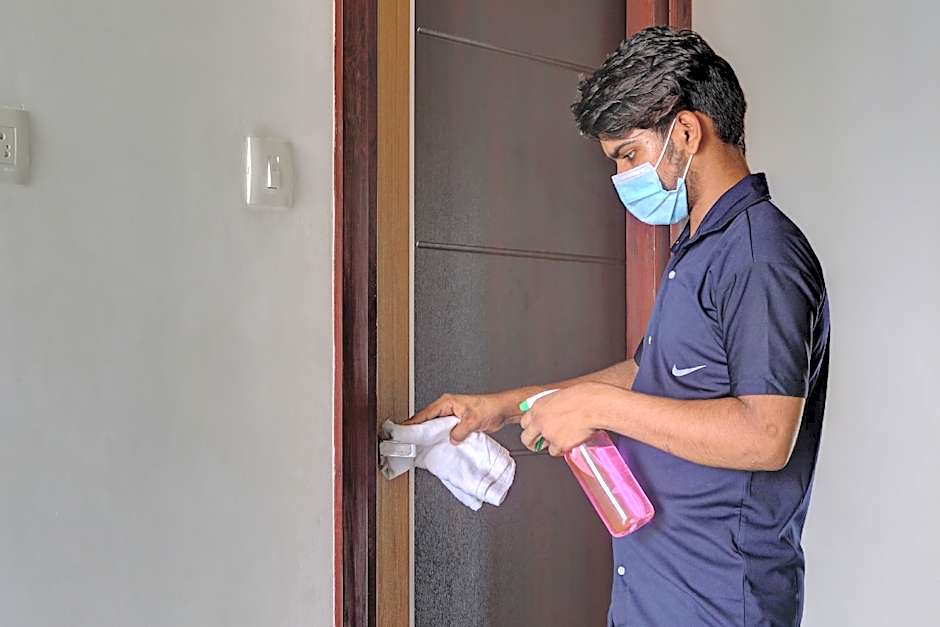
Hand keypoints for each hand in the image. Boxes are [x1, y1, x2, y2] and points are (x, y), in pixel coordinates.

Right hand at [401, 392, 515, 443]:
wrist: (501, 410)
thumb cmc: (489, 408)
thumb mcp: (473, 421)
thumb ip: (460, 431)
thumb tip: (451, 439)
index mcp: (447, 402)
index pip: (425, 413)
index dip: (413, 423)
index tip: (404, 431)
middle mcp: (447, 408)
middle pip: (427, 420)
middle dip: (419, 431)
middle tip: (410, 442)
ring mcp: (452, 416)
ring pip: (435, 427)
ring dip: (430, 436)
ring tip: (421, 446)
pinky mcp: (457, 424)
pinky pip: (444, 432)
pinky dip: (440, 439)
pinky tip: (438, 446)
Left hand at [519, 382, 612, 455]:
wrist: (594, 405)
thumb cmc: (583, 397)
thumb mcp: (559, 396)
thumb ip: (549, 407)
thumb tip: (547, 412)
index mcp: (538, 407)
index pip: (524, 422)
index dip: (531, 427)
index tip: (534, 430)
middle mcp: (540, 421)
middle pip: (526, 438)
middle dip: (532, 442)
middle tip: (539, 443)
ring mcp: (548, 434)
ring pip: (543, 447)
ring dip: (551, 445)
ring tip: (563, 437)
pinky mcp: (559, 444)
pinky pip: (557, 452)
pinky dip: (563, 449)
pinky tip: (570, 440)